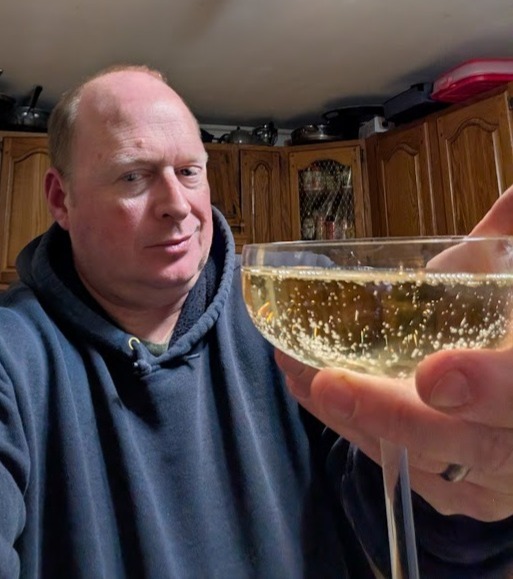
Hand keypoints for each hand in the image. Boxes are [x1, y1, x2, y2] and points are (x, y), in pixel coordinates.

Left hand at [275, 183, 512, 522]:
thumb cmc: (509, 341)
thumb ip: (505, 252)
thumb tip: (510, 199)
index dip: (488, 388)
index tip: (435, 376)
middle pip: (471, 444)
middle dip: (395, 417)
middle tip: (328, 384)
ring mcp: (490, 478)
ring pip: (422, 461)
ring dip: (354, 421)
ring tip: (299, 377)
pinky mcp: (455, 491)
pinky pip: (400, 467)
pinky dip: (352, 430)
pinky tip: (312, 392)